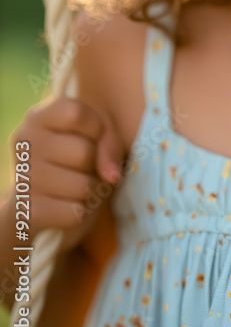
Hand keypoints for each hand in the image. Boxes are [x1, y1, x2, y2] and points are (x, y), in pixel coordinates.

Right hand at [9, 95, 124, 250]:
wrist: (39, 200)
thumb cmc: (74, 156)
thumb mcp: (95, 135)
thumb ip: (109, 142)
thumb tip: (111, 175)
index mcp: (38, 117)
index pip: (75, 113)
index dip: (96, 127)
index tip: (94, 137)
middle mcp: (24, 143)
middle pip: (83, 152)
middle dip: (96, 164)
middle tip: (85, 167)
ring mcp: (23, 177)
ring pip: (82, 186)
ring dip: (92, 190)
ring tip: (78, 185)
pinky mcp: (27, 211)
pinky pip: (74, 213)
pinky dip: (80, 211)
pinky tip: (67, 204)